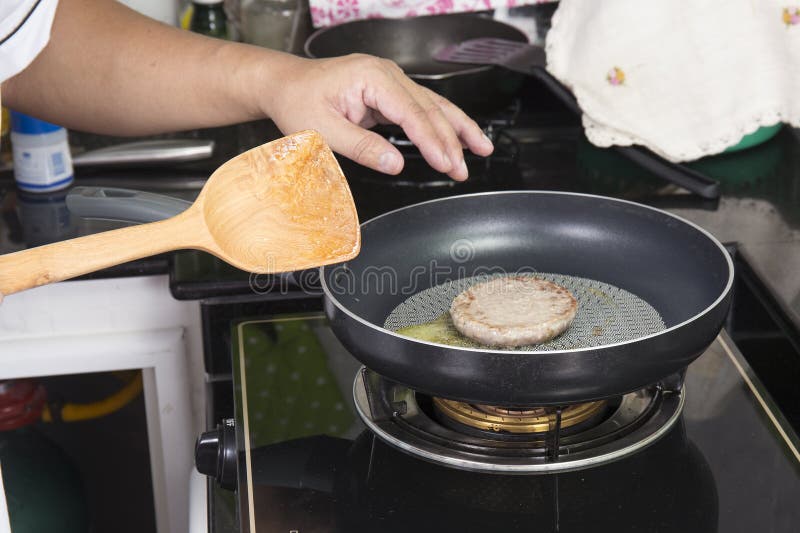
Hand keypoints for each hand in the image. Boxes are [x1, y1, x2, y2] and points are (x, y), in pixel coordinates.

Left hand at [263, 54, 493, 180]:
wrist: (284, 83)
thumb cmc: (297, 101)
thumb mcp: (322, 129)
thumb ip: (360, 147)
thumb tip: (394, 163)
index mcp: (372, 78)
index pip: (412, 113)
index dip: (432, 142)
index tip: (447, 164)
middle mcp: (386, 75)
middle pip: (430, 109)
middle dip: (452, 141)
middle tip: (463, 170)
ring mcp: (390, 81)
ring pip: (433, 105)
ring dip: (458, 129)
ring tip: (482, 148)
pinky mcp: (389, 92)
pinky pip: (422, 109)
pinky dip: (441, 125)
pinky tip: (457, 138)